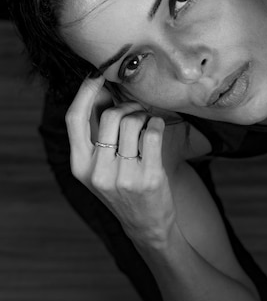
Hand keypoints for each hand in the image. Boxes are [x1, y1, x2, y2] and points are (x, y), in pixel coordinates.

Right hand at [65, 75, 176, 246]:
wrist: (146, 225)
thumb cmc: (123, 188)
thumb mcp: (99, 166)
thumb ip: (96, 134)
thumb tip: (101, 90)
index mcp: (79, 165)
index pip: (74, 118)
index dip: (85, 91)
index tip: (98, 75)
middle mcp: (97, 172)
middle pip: (109, 115)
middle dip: (127, 105)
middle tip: (136, 109)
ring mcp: (123, 176)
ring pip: (132, 122)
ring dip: (143, 115)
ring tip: (146, 123)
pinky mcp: (148, 178)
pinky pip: (152, 132)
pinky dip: (157, 124)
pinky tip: (157, 129)